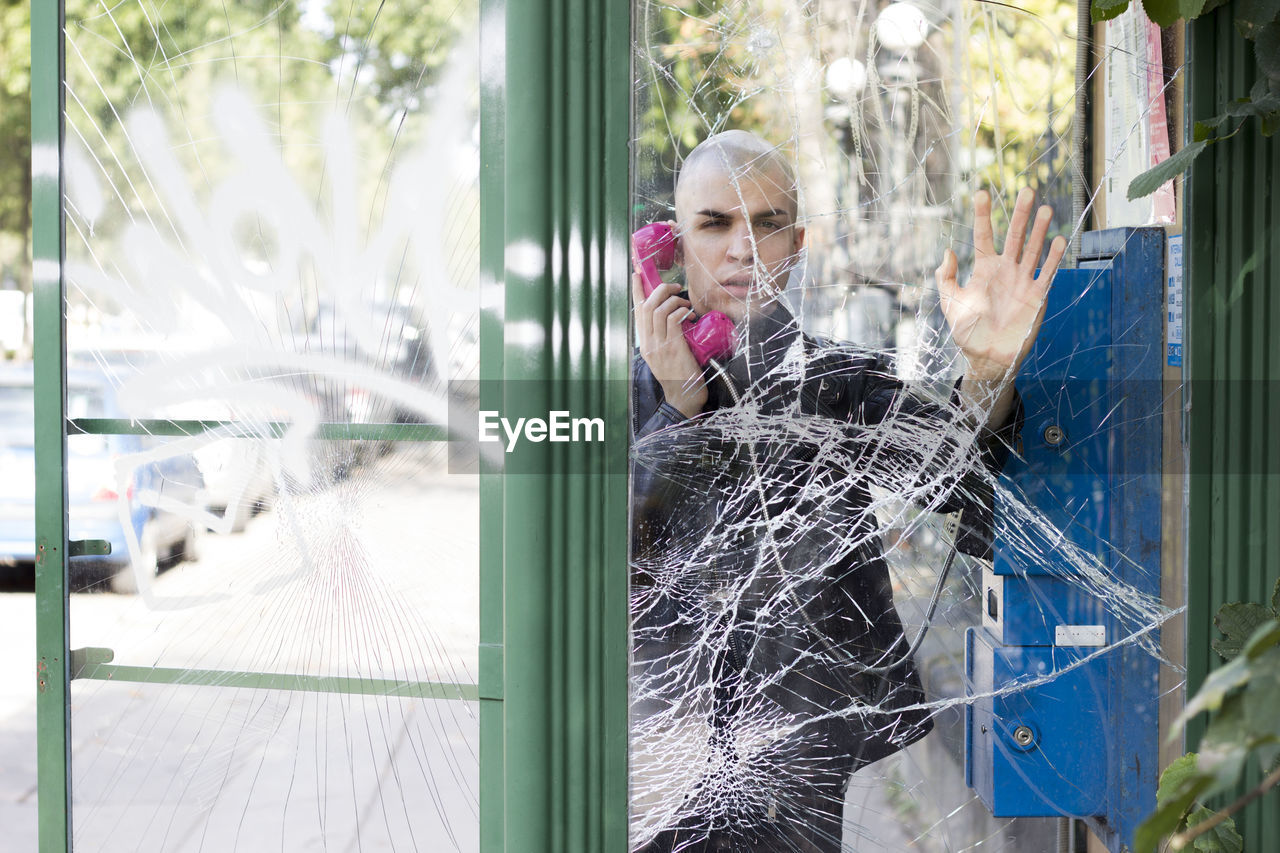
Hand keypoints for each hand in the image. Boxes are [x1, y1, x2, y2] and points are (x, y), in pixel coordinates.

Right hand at [632, 273, 706, 417]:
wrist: (683, 397)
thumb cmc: (678, 376)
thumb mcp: (663, 356)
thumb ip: (662, 338)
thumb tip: (671, 318)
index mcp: (644, 344)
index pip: (637, 312)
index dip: (636, 291)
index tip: (637, 275)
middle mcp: (648, 343)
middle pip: (647, 306)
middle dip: (660, 289)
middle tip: (675, 287)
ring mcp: (659, 346)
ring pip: (659, 310)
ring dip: (674, 300)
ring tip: (685, 303)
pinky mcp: (673, 348)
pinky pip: (673, 320)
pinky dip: (682, 311)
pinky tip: (689, 314)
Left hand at [936, 187, 1066, 381]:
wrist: (988, 358)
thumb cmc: (968, 331)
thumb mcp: (951, 304)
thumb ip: (946, 278)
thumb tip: (947, 251)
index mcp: (983, 269)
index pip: (983, 236)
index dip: (982, 215)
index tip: (982, 193)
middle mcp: (1005, 270)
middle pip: (1014, 236)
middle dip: (1019, 214)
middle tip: (1026, 190)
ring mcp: (1023, 281)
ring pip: (1032, 249)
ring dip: (1039, 230)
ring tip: (1045, 208)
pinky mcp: (1037, 295)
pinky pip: (1047, 273)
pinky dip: (1053, 258)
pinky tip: (1059, 240)